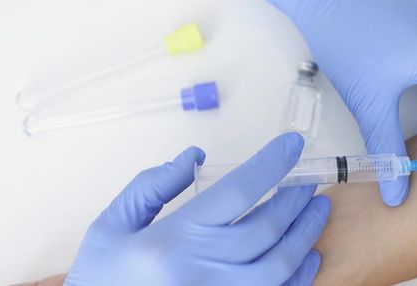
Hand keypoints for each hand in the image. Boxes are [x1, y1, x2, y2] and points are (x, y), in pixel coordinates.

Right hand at [65, 133, 328, 285]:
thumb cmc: (99, 280)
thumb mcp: (110, 228)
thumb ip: (150, 187)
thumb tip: (193, 156)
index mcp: (172, 240)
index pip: (238, 191)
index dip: (271, 163)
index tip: (292, 144)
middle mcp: (201, 271)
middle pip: (267, 227)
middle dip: (295, 199)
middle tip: (308, 180)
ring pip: (281, 265)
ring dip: (307, 234)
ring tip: (317, 210)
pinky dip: (300, 277)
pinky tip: (308, 256)